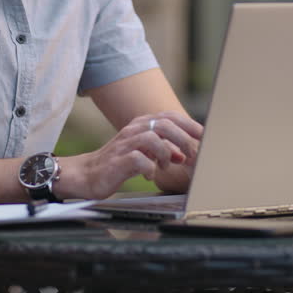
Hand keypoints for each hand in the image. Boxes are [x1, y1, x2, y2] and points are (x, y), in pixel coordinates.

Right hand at [56, 111, 202, 199]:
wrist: (86, 175)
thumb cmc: (118, 164)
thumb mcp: (144, 154)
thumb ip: (163, 151)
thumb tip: (184, 154)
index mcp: (141, 125)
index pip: (169, 116)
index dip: (189, 125)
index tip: (205, 136)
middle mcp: (133, 130)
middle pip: (164, 124)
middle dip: (183, 140)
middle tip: (193, 156)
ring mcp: (124, 144)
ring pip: (153, 138)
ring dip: (166, 153)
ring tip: (166, 166)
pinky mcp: (117, 160)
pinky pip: (139, 159)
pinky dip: (150, 168)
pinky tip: (150, 175)